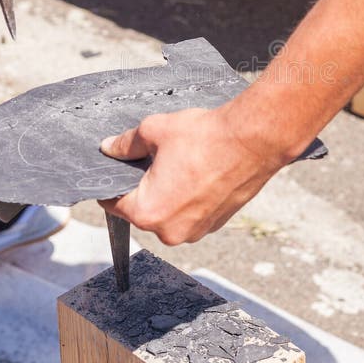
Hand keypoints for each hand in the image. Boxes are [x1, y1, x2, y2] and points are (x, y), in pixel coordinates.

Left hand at [98, 106, 283, 245]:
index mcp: (148, 213)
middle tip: (153, 159)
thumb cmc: (206, 137)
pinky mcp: (215, 224)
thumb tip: (110, 148)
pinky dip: (189, 198)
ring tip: (180, 164)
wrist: (253, 140)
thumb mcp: (154, 131)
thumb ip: (126, 144)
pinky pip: (190, 214)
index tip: (116, 169)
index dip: (111, 183)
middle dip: (142, 187)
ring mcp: (195, 231)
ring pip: (167, 213)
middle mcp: (170, 232)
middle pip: (142, 211)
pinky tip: (198, 172)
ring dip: (168, 193)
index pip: (112, 203)